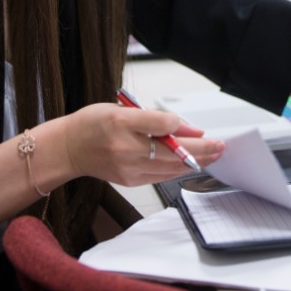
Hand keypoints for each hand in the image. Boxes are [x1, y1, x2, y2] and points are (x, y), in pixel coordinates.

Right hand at [63, 103, 224, 187]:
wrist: (69, 149)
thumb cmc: (93, 124)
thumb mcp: (121, 109)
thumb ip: (153, 117)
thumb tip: (184, 127)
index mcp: (121, 123)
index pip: (160, 125)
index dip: (180, 126)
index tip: (198, 128)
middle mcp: (124, 148)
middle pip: (172, 152)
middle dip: (201, 150)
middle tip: (221, 146)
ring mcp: (127, 168)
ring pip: (169, 168)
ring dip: (195, 162)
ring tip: (213, 155)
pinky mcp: (129, 180)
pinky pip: (160, 176)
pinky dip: (177, 170)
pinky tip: (190, 164)